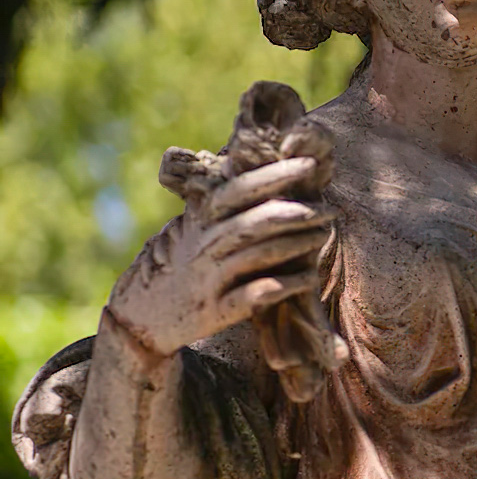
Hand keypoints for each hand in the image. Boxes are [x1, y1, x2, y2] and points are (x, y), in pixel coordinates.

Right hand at [107, 156, 333, 356]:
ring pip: (256, 255)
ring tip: (324, 234)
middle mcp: (205, 246)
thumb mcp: (197, 226)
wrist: (144, 314)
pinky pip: (253, 295)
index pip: (238, 190)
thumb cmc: (186, 260)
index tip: (309, 164)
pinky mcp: (216, 310)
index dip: (273, 175)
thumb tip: (266, 163)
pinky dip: (282, 286)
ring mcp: (210, 278)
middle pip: (252, 222)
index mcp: (202, 219)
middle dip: (293, 212)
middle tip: (329, 208)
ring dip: (294, 245)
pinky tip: (308, 278)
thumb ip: (225, 201)